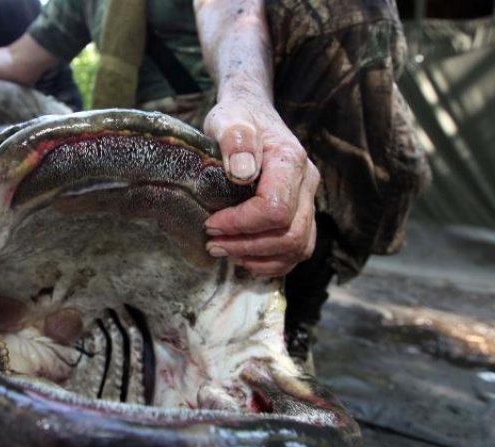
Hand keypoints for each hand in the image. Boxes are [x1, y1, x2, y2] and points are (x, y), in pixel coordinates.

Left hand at [203, 99, 318, 277]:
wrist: (252, 112)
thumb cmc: (237, 116)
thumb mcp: (228, 118)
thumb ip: (235, 139)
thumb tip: (242, 174)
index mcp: (290, 161)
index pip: (275, 209)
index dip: (241, 224)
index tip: (210, 224)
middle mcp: (307, 183)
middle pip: (289, 235)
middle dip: (247, 246)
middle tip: (213, 244)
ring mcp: (308, 200)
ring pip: (299, 247)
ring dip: (260, 258)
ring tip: (225, 252)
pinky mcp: (302, 212)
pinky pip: (299, 248)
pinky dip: (272, 261)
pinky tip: (244, 258)